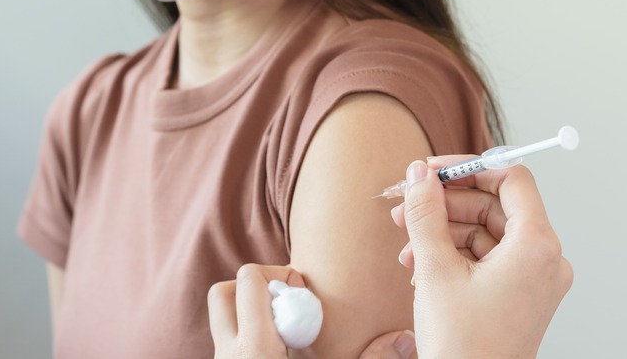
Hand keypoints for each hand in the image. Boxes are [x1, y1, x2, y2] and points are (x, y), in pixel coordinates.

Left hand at [208, 264, 416, 358]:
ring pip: (222, 320)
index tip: (305, 295)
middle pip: (223, 292)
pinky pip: (228, 344)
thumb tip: (404, 338)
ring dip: (250, 314)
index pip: (248, 281)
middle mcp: (229, 354)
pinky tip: (281, 356)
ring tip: (288, 334)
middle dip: (253, 288)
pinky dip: (249, 337)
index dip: (278, 276)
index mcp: (256, 349)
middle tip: (290, 306)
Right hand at [390, 157, 572, 358]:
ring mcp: (534, 279)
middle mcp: (544, 259)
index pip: (511, 179)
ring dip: (442, 233)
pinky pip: (487, 257)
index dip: (468, 168)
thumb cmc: (462, 345)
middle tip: (405, 206)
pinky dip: (454, 255)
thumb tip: (419, 174)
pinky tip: (421, 266)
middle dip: (444, 205)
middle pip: (494, 205)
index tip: (432, 171)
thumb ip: (426, 213)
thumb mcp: (434, 268)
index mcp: (536, 247)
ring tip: (406, 246)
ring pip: (486, 232)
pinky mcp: (520, 294)